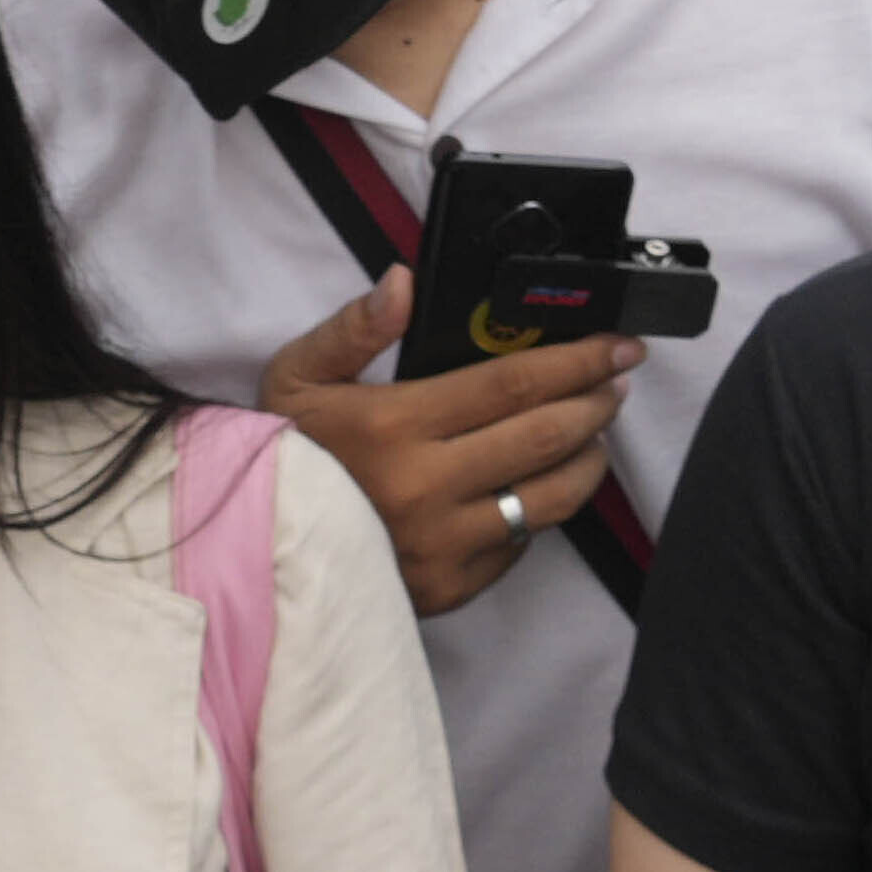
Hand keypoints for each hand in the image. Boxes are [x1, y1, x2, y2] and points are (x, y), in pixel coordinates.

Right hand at [263, 269, 633, 615]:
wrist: (254, 553)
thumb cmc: (281, 457)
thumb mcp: (296, 377)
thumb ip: (353, 328)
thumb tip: (404, 282)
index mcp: (395, 426)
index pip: (513, 384)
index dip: (577, 361)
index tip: (616, 346)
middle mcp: (427, 488)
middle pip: (544, 437)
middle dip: (595, 402)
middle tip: (616, 381)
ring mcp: (442, 546)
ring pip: (548, 499)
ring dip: (586, 460)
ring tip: (594, 434)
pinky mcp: (448, 588)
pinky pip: (517, 546)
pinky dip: (539, 513)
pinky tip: (540, 487)